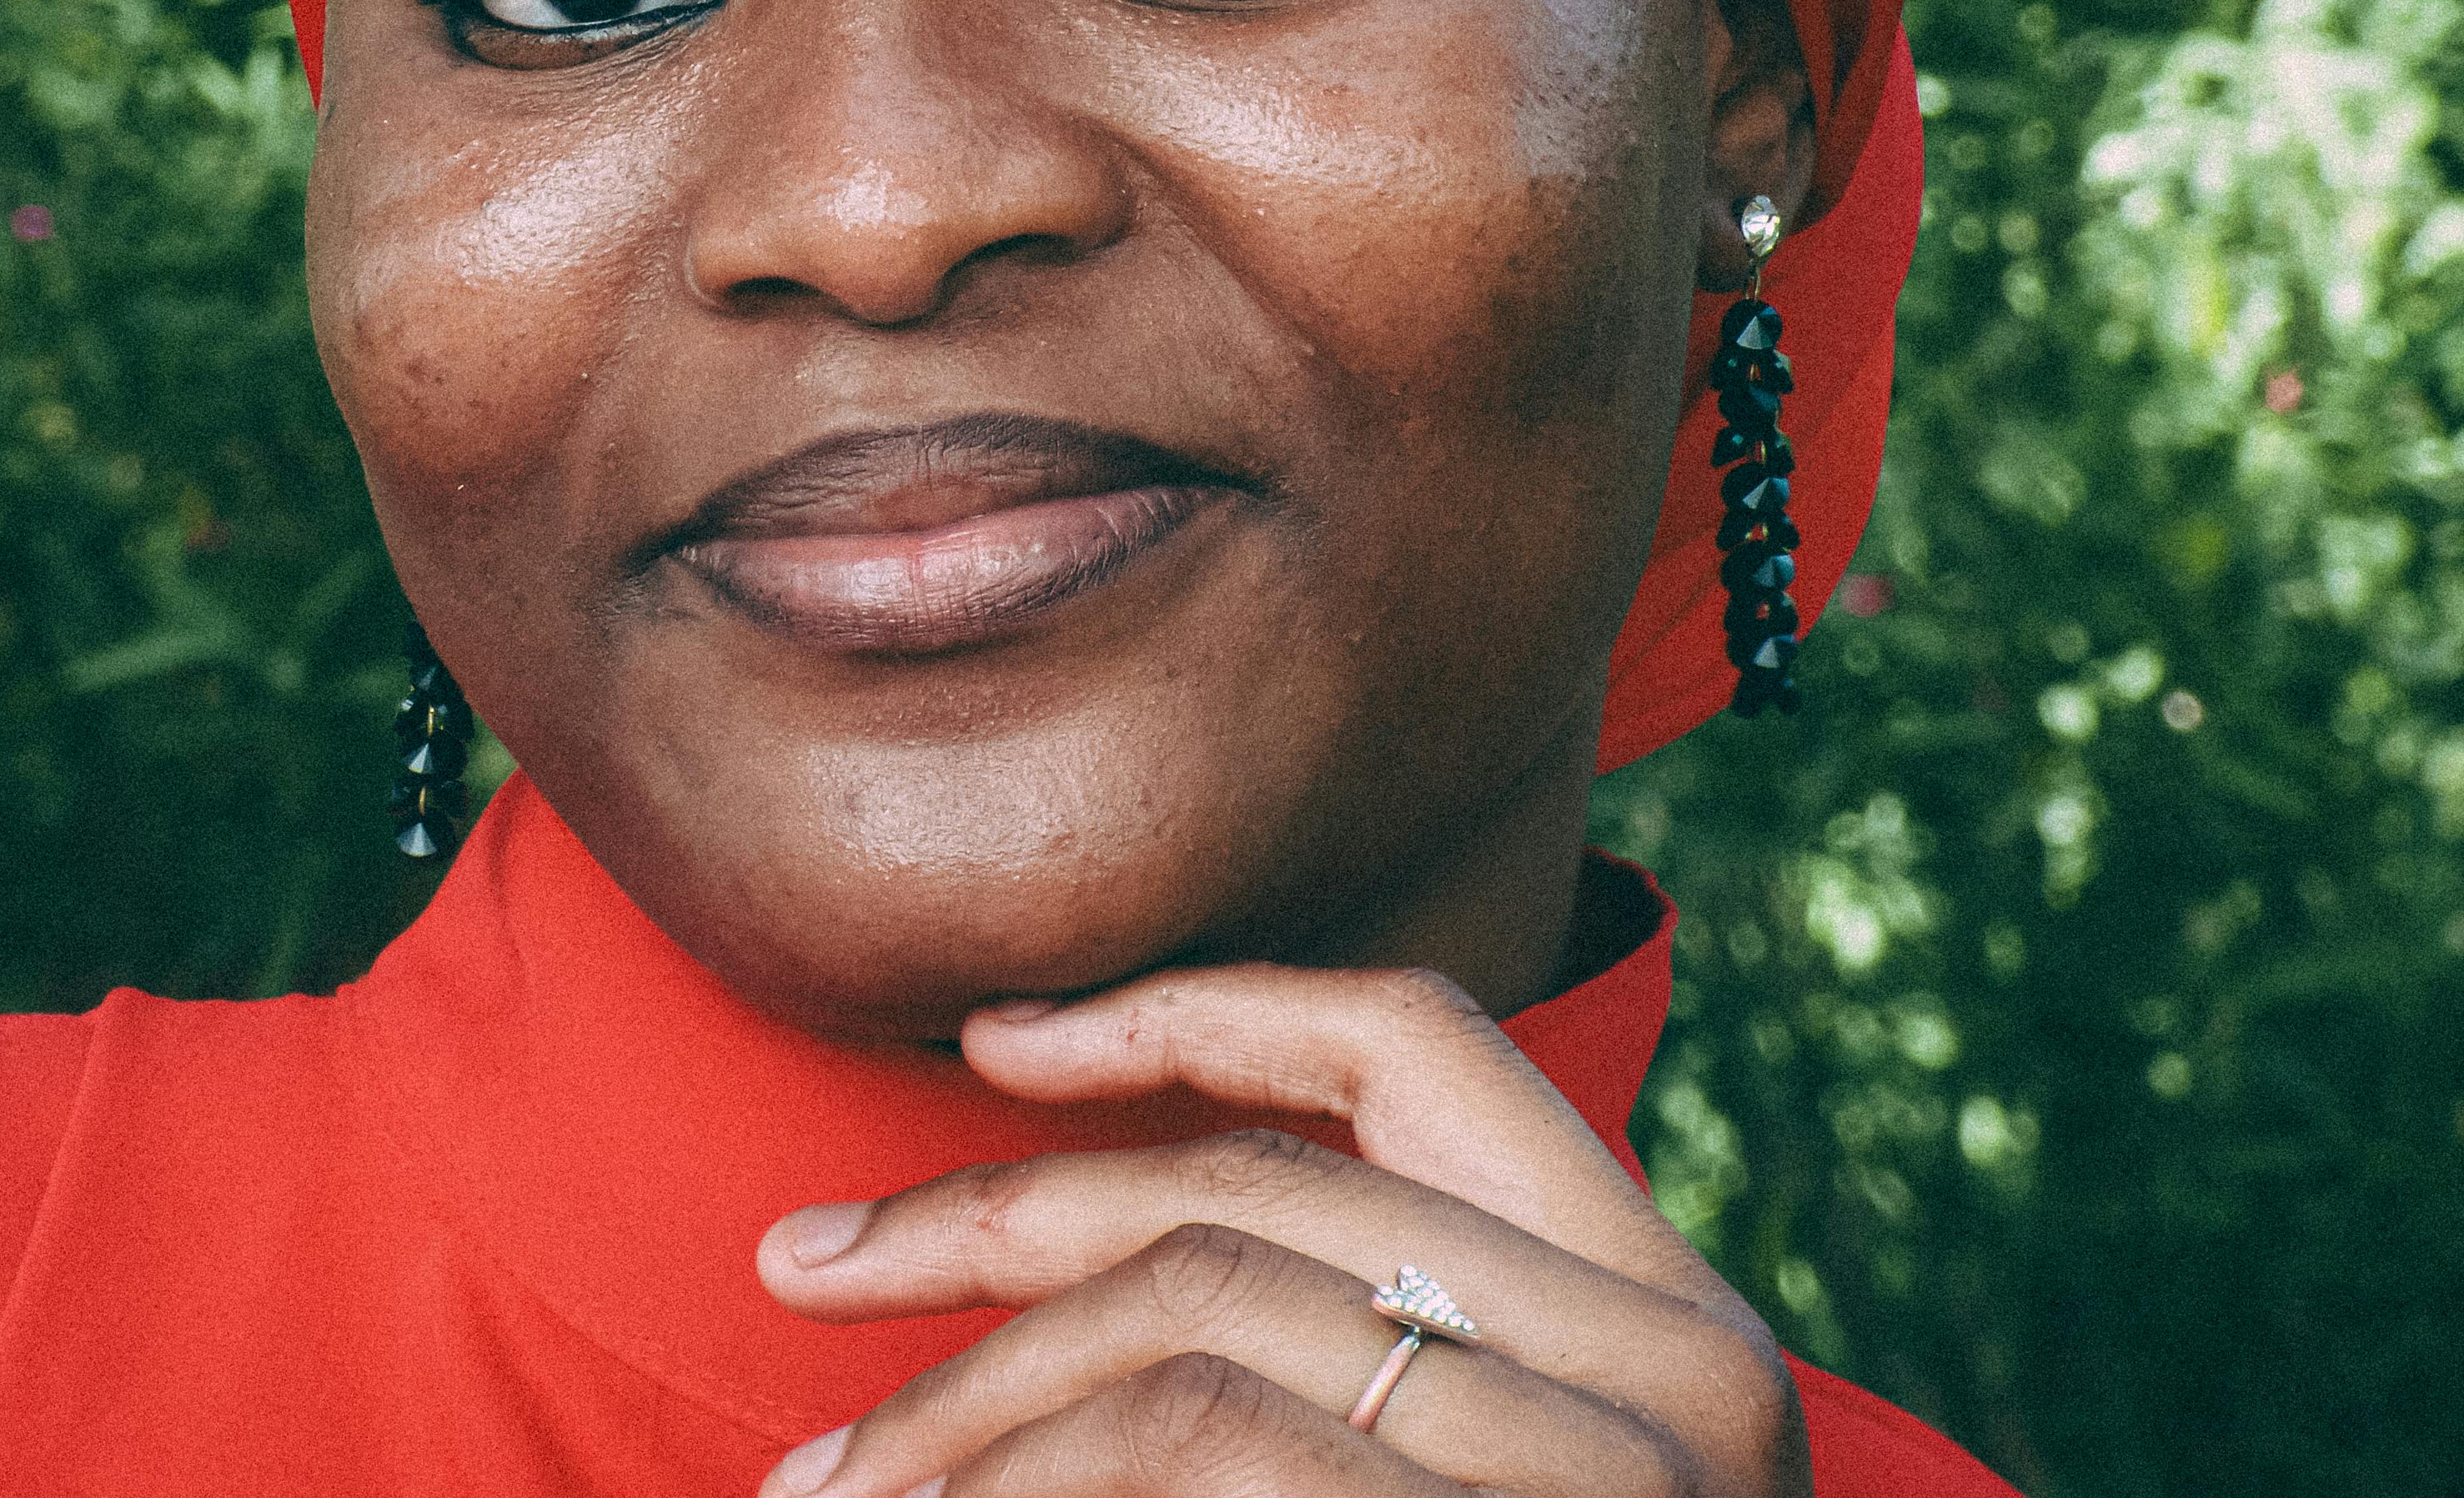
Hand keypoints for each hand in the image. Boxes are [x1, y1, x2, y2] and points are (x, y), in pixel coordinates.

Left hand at [752, 965, 1808, 1496]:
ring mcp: (1607, 1483)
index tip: (990, 1044)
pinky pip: (1196, 1444)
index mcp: (1667, 1323)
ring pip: (1185, 1327)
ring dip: (963, 1405)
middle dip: (980, 1225)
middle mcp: (1674, 1378)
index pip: (1414, 1049)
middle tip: (789, 1268)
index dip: (1192, 1013)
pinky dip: (1022, 1481)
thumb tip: (991, 1237)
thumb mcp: (1461, 1484)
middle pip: (1240, 1203)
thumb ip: (1325, 1360)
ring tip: (827, 1492)